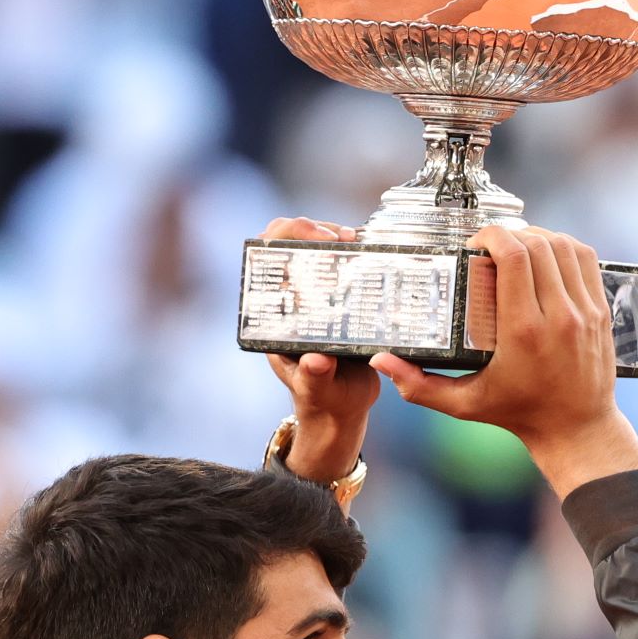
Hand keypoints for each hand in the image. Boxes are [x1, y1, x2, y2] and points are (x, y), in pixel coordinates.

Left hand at [260, 219, 379, 479]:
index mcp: (276, 315)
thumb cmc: (321, 398)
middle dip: (313, 229)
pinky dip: (355, 252)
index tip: (316, 240)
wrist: (341, 408)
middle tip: (343, 237)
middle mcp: (293, 299)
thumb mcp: (317, 389)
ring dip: (336, 236)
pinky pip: (343, 264)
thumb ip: (314, 376)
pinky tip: (370, 251)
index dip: (285, 239)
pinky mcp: (341, 297)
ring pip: (317, 248)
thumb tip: (316, 360)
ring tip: (357, 241)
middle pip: (290, 244)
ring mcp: (316, 295)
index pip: (267, 262)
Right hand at [373, 225, 637, 495]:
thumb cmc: (519, 414)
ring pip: (562, 246)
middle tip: (489, 247)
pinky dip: (563, 246)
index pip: (514, 257)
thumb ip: (418, 386)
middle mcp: (558, 316)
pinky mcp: (601, 311)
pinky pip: (585, 259)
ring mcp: (584, 311)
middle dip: (509, 235)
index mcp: (523, 332)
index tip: (475, 244)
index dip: (492, 236)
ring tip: (515, 246)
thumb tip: (382, 361)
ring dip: (536, 236)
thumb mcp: (464, 404)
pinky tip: (545, 252)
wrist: (576, 429)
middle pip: (536, 246)